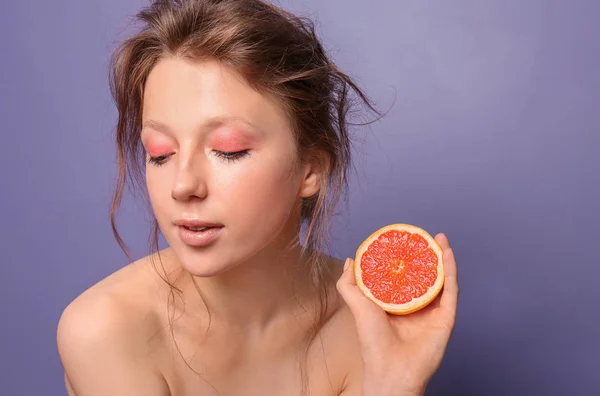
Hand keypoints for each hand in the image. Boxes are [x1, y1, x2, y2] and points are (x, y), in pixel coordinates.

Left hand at [336, 233, 458, 395]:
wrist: (390, 370)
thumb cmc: (373, 342)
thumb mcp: (358, 306)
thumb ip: (349, 284)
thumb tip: (351, 260)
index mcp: (397, 304)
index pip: (403, 275)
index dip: (404, 256)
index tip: (403, 239)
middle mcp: (416, 306)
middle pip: (424, 274)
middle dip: (425, 254)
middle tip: (423, 235)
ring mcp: (432, 311)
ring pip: (441, 279)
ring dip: (442, 257)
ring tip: (439, 237)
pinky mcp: (446, 318)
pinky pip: (451, 290)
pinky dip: (451, 270)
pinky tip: (447, 253)